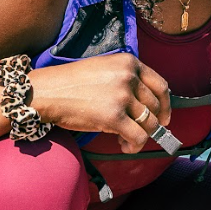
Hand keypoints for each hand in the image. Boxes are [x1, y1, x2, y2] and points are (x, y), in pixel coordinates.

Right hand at [25, 53, 171, 150]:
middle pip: (156, 106)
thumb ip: (126, 79)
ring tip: (127, 140)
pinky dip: (134, 146)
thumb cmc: (70, 83)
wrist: (45, 92)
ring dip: (142, 136)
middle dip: (153, 123)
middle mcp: (129, 77)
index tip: (164, 116)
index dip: (165, 104)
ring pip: (150, 123)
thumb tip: (146, 103)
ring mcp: (122, 96)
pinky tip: (125, 146)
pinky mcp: (114, 117)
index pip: (161, 85)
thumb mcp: (104, 69)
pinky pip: (138, 137)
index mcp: (129, 63)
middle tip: (143, 132)